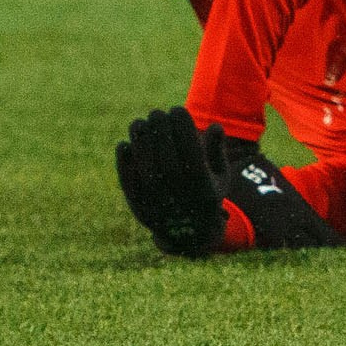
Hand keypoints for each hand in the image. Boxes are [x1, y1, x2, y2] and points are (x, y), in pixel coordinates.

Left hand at [114, 107, 226, 256]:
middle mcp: (177, 193)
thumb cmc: (206, 194)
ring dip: (140, 138)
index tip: (178, 110)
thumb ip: (217, 151)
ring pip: (144, 163)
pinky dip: (124, 160)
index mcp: (200, 184)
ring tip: (141, 123)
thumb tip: (216, 127)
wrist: (190, 235)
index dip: (182, 123)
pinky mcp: (139, 206)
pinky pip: (128, 179)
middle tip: (159, 113)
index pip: (189, 145)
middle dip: (161, 125)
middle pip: (165, 151)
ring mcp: (156, 200)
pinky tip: (126, 144)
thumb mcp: (220, 176)